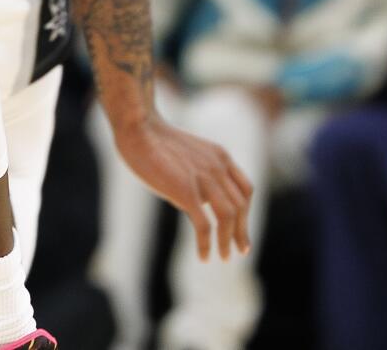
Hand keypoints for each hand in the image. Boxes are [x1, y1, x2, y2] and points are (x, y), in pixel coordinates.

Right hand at [111, 111, 254, 261]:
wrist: (139, 130)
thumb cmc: (155, 142)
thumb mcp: (188, 156)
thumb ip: (199, 177)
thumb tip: (198, 206)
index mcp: (220, 156)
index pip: (245, 189)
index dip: (247, 212)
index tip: (242, 230)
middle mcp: (218, 167)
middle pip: (241, 205)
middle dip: (242, 231)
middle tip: (242, 250)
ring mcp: (204, 178)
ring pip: (228, 216)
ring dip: (228, 240)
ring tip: (224, 257)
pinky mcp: (186, 191)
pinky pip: (203, 225)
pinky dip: (206, 243)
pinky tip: (204, 256)